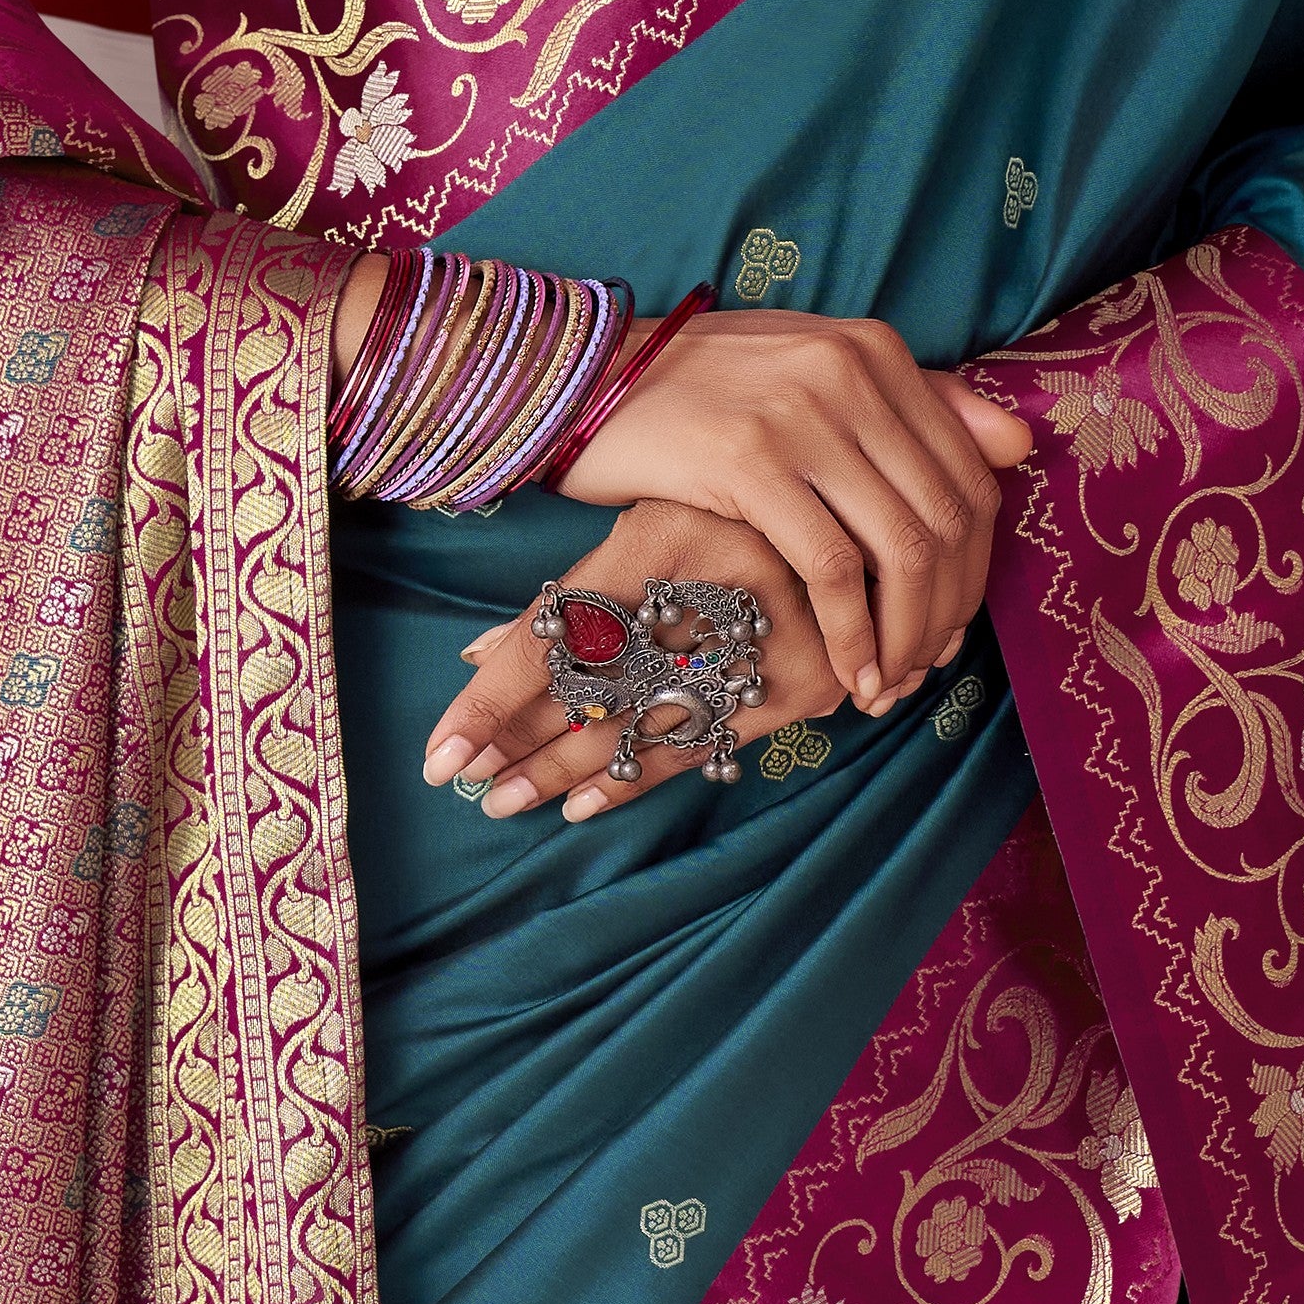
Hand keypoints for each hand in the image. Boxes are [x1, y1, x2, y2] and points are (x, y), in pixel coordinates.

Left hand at [422, 499, 848, 821]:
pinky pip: (701, 747)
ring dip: (564, 770)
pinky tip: (581, 803)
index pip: (554, 636)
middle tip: (468, 785)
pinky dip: (635, 778)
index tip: (437, 757)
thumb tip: (479, 660)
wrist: (867, 500)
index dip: (491, 704)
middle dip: (521, 746)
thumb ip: (571, 597)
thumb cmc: (730, 505)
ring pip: (640, 729)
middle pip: (593, 693)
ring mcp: (767, 645)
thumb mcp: (647, 523)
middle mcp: (716, 589)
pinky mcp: (805, 686)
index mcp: (665, 533)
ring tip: (503, 801)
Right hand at [553, 307, 1030, 706]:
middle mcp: (853, 374)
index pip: (968, 475)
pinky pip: (832, 567)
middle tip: (920, 670)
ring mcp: (804, 415)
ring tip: (882, 682)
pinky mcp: (752, 461)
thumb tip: (1019, 444)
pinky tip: (844, 669)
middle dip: (944, 613)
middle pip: (945, 518)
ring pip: (901, 549)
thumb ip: (913, 403)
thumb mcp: (812, 373)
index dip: (973, 568)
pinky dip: (852, 631)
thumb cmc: (700, 387)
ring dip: (905, 635)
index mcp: (877, 352)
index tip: (949, 626)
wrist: (588, 375)